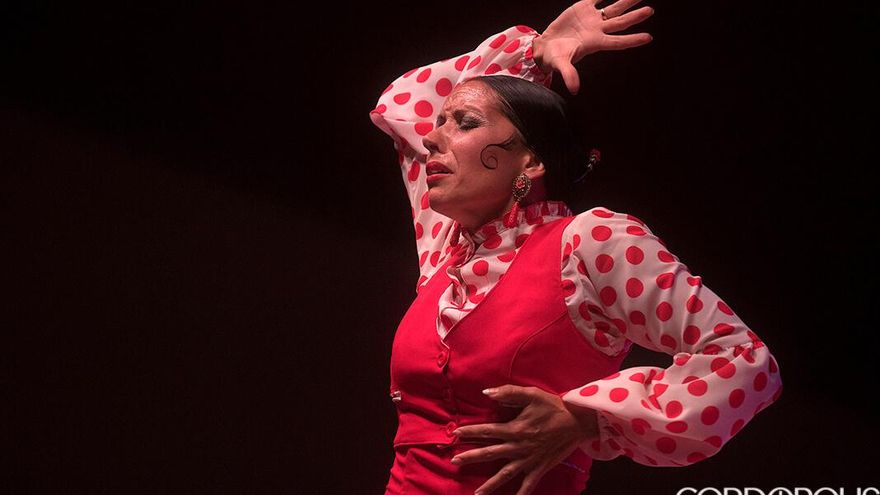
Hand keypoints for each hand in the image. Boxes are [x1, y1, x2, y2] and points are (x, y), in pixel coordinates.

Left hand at [450, 385, 599, 494]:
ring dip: (491, 484)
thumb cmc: (553, 407)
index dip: (470, 431)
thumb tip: (487, 392)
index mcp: (515, 429)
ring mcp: (529, 459)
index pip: (487, 431)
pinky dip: (522, 493)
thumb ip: (509, 393)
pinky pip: (529, 484)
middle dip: (471, 458)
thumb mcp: (531, 394)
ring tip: (477, 494)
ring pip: (506, 474)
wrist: (578, 422)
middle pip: (491, 453)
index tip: (455, 433)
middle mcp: (519, 446)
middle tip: (454, 462)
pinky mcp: (540, 467)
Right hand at [533, 0, 653, 94]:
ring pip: (614, 8)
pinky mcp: (583, 7)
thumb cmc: (555, 58)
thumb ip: (569, 75)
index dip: (632, 40)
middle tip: (650, 10)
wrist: (546, 46)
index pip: (618, 42)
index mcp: (595, 43)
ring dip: (627, 1)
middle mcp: (598, 30)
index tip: (648, 38)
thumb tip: (574, 90)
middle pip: (621, 22)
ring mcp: (592, 18)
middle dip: (635, 17)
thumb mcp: (561, 65)